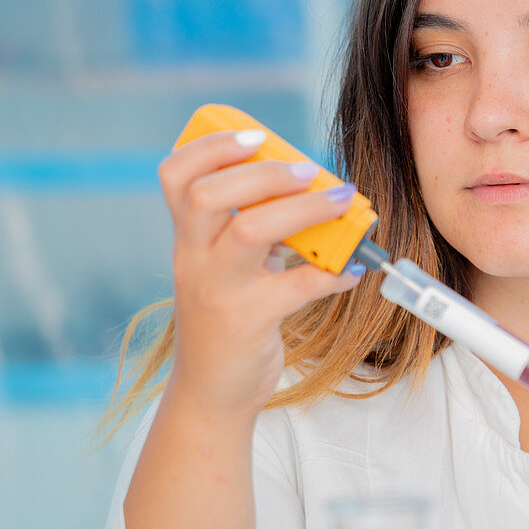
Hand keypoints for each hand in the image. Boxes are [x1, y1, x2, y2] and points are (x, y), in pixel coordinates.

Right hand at [158, 129, 365, 422]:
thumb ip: (248, 227)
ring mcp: (217, 291)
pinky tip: (353, 268)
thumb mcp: (222, 266)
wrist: (210, 393)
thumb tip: (307, 185)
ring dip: (305, 209)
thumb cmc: (226, 316)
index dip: (211, 147)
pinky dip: (333, 272)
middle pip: (211, 195)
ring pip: (251, 230)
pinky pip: (298, 286)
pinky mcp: (248, 322)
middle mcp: (194, 259)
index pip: (176, 176)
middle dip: (264, 172)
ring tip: (342, 201)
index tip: (255, 135)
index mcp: (187, 238)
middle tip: (309, 170)